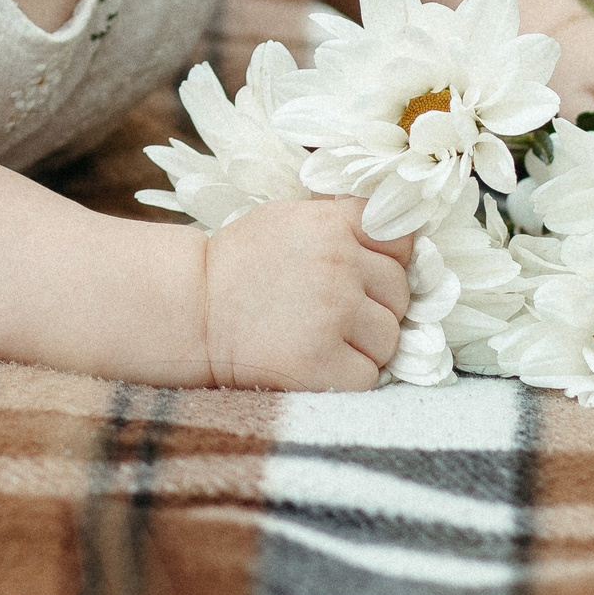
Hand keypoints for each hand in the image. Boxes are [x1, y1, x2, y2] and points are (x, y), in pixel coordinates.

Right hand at [200, 198, 411, 390]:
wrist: (193, 311)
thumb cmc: (241, 265)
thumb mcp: (288, 218)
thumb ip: (341, 221)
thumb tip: (398, 227)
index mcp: (331, 225)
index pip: (400, 240)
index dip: (386, 259)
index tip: (360, 271)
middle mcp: (338, 265)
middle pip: (400, 292)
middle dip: (374, 304)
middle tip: (329, 310)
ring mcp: (333, 315)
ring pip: (390, 337)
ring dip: (365, 344)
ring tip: (322, 337)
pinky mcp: (322, 364)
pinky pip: (369, 376)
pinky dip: (348, 375)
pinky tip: (316, 362)